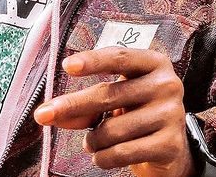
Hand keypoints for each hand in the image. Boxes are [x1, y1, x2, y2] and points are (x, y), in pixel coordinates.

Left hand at [33, 47, 196, 176]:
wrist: (170, 149)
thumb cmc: (137, 113)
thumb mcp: (114, 102)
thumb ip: (85, 105)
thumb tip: (49, 114)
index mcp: (153, 63)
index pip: (119, 57)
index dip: (93, 61)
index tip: (68, 65)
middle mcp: (167, 84)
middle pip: (109, 94)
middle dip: (73, 106)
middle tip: (44, 115)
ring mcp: (171, 114)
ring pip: (113, 129)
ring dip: (93, 141)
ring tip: (94, 142)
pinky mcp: (170, 144)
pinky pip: (122, 152)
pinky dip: (104, 158)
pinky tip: (103, 156)